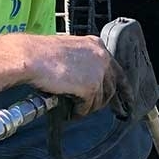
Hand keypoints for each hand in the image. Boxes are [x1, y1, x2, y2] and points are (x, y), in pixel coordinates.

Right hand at [16, 34, 131, 116]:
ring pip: (100, 99)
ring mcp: (98, 72)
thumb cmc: (40, 53)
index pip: (116, 69)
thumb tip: (83, 79)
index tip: (128, 98)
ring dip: (88, 107)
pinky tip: (71, 113)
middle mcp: (102, 57)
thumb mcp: (68, 51)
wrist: (30, 56)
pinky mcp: (90, 87)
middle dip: (103, 100)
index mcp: (96, 45)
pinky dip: (79, 112)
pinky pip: (88, 106)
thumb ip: (81, 62)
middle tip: (92, 108)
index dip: (122, 86)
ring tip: (76, 110)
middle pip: (110, 86)